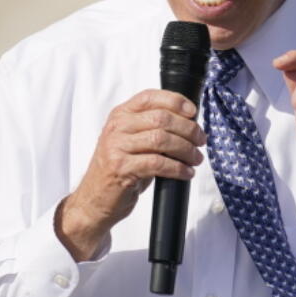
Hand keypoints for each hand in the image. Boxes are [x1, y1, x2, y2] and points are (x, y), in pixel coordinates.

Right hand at [57, 89, 205, 260]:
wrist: (95, 199)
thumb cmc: (120, 169)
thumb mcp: (131, 141)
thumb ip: (151, 128)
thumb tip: (189, 123)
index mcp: (120, 115)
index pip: (150, 97)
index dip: (176, 101)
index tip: (193, 112)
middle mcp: (117, 127)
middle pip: (161, 119)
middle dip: (188, 129)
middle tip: (200, 141)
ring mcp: (117, 147)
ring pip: (162, 140)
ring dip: (186, 149)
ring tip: (196, 158)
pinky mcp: (121, 168)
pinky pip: (158, 163)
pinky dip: (178, 168)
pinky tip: (186, 172)